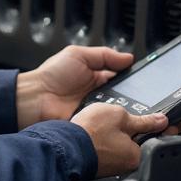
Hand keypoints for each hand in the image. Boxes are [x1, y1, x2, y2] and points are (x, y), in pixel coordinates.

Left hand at [16, 46, 133, 129]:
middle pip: (124, 98)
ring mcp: (95, 111)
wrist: (34, 99)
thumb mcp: (78, 55)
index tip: (146, 79)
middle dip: (134, 97)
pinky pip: (106, 125)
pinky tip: (117, 120)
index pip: (122, 79)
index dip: (134, 79)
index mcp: (96, 78)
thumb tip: (128, 57)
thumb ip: (104, 55)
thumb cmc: (51, 75)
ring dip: (124, 109)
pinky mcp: (91, 125)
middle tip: (144, 96)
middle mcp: (98, 95)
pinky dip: (111, 123)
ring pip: (118, 113)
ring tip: (132, 107)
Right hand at [71, 104, 168, 177]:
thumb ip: (144, 120)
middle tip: (151, 114)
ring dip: (129, 133)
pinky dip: (115, 137)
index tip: (180, 119)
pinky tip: (108, 128)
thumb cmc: (90, 133)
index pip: (162, 138)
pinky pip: (114, 147)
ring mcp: (114, 164)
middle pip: (145, 142)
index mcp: (138, 155)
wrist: (64, 147)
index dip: (170, 125)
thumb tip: (161, 120)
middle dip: (148, 129)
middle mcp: (128, 164)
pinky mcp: (101, 162)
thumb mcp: (120, 117)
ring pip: (128, 145)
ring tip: (124, 118)